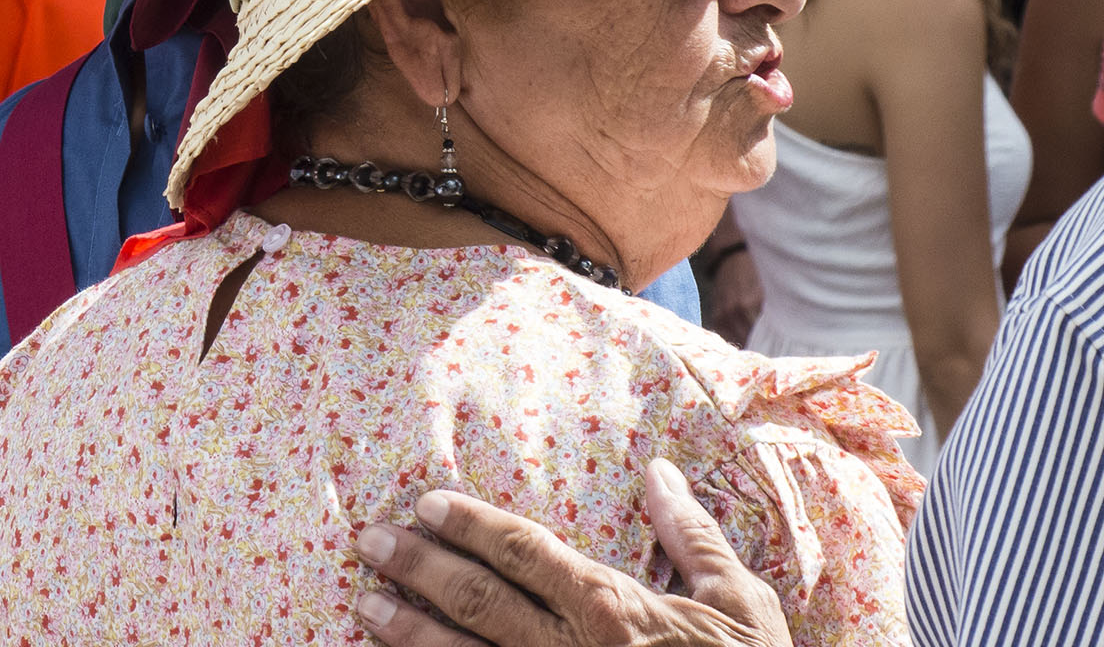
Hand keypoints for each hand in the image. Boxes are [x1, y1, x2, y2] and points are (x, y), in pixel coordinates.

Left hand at [353, 458, 791, 646]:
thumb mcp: (738, 602)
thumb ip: (691, 536)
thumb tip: (659, 473)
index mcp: (613, 609)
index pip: (524, 551)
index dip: (470, 524)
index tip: (426, 503)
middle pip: (478, 601)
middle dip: (418, 568)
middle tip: (370, 542)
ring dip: (409, 632)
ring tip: (364, 606)